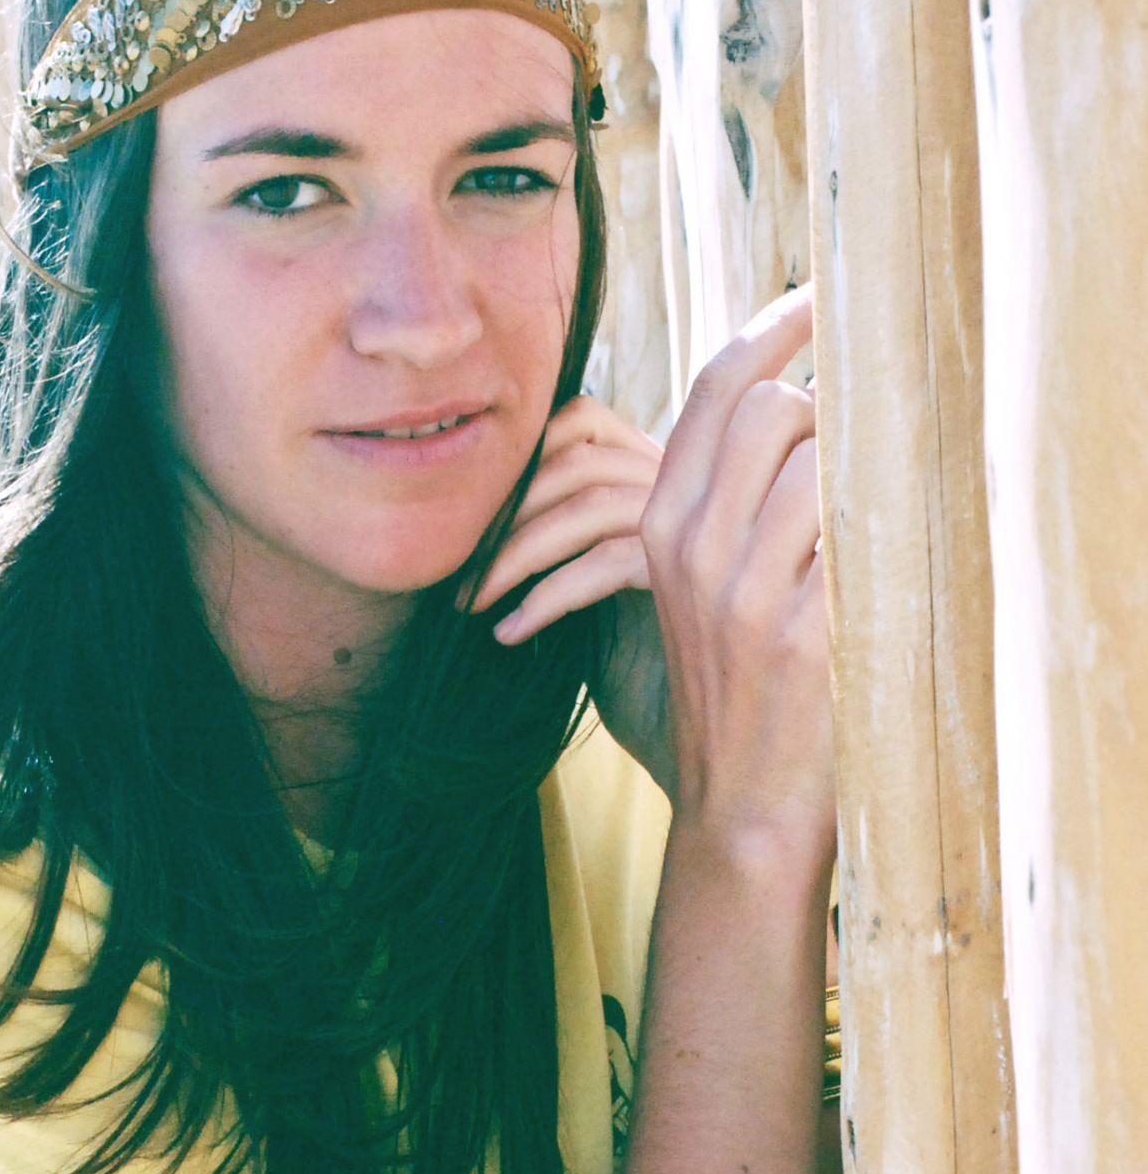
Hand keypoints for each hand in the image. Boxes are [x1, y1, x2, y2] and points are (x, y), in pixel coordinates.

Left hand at [468, 396, 675, 790]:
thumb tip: (478, 525)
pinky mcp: (700, 578)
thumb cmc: (651, 678)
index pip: (584, 421)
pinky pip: (609, 561)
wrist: (717, 752)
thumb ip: (563, 544)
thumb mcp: (594, 597)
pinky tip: (513, 631)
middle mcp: (689, 489)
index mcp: (662, 478)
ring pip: (591, 504)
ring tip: (472, 601)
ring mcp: (703, 529)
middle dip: (504, 508)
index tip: (469, 520)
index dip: (522, 455)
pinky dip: (548, 594)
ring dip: (514, 552)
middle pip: (580, 455)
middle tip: (455, 569)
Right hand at [638, 287, 832, 863]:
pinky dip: (889, 531)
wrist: (742, 806)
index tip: (826, 288)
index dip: (776, 324)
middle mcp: (692, 547)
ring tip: (876, 524)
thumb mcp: (706, 590)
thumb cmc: (741, 693)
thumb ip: (733, 504)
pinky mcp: (802, 629)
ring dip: (867, 473)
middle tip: (860, 453)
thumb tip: (803, 405)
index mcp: (661, 527)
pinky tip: (892, 571)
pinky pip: (861, 529)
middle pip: (772, 405)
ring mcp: (744, 588)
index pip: (716, 386)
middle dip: (831, 410)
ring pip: (822, 458)